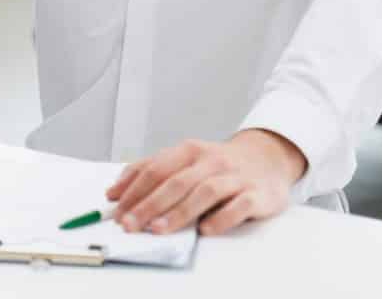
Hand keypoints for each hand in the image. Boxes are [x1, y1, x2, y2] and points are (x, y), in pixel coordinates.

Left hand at [106, 130, 306, 236]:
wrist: (266, 158)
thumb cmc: (217, 165)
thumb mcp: (184, 159)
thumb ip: (151, 171)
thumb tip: (115, 192)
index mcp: (189, 150)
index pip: (155, 168)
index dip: (134, 189)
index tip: (117, 209)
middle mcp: (211, 160)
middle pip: (175, 181)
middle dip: (149, 204)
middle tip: (130, 224)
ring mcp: (235, 176)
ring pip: (204, 192)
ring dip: (179, 212)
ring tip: (158, 229)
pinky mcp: (256, 194)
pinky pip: (238, 206)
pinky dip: (221, 218)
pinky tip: (204, 230)